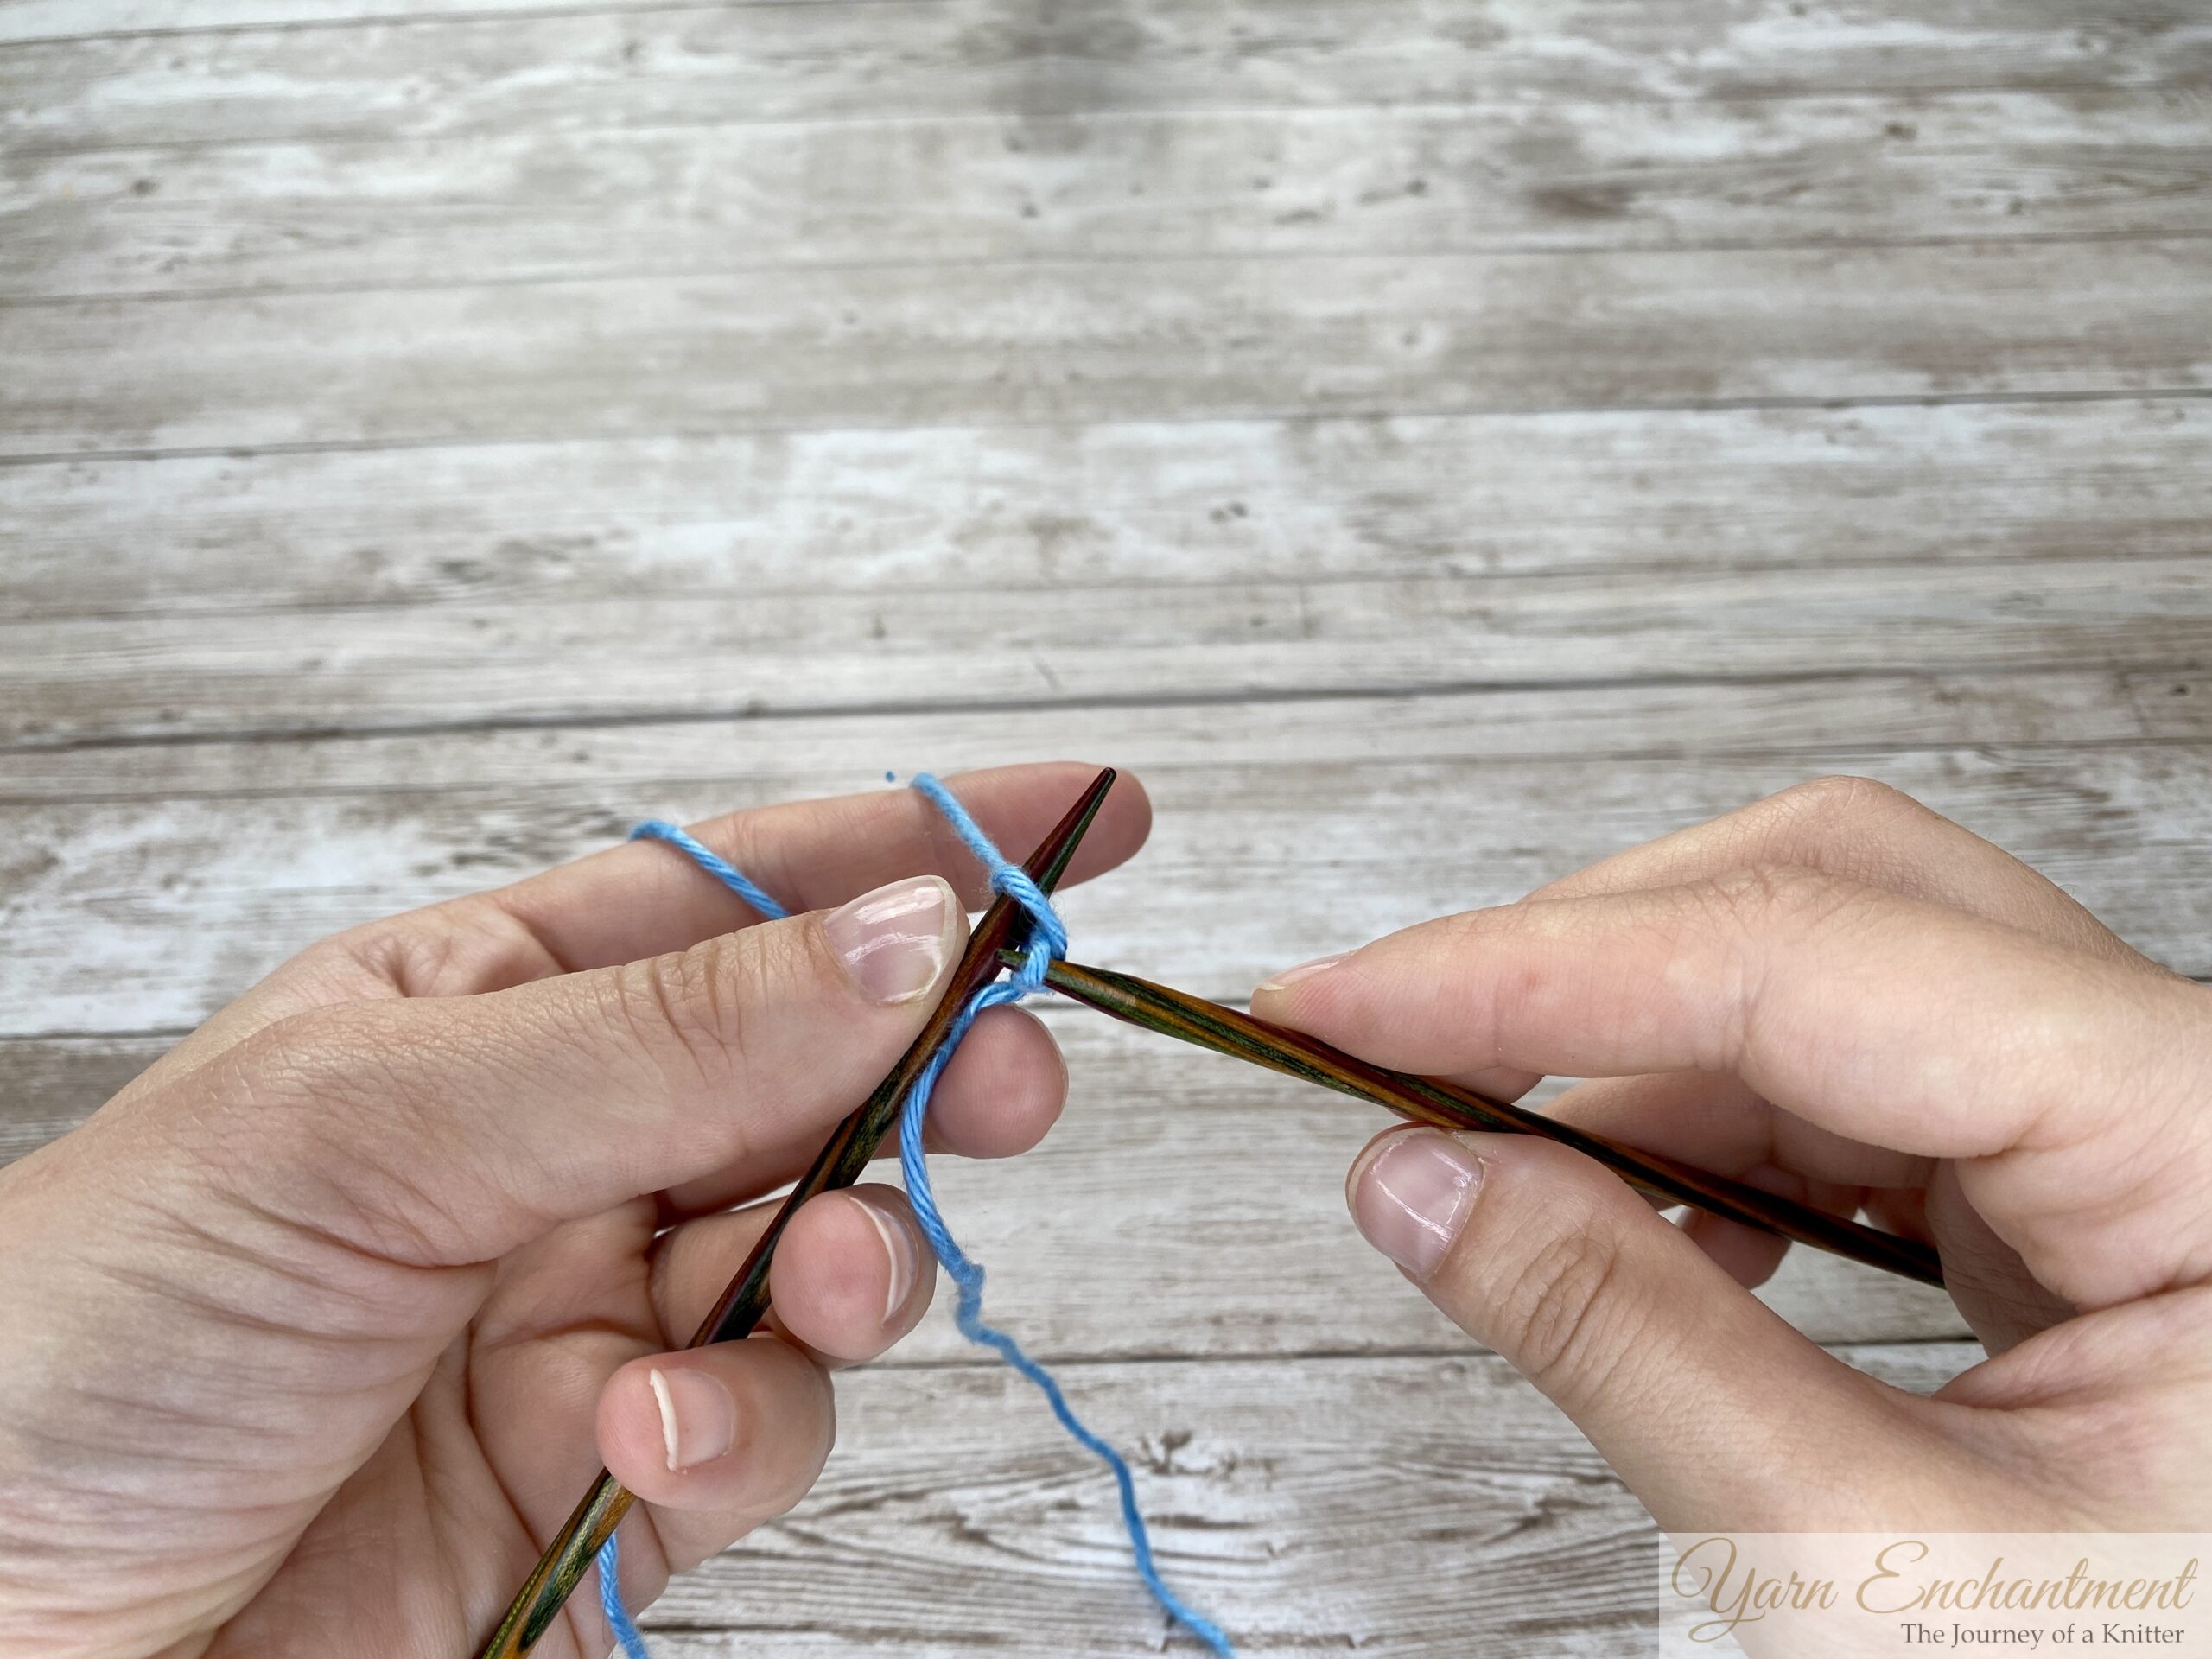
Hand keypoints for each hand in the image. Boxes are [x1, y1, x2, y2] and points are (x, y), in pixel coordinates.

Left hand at [0, 763, 1148, 1658]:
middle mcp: (556, 1152)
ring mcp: (587, 1322)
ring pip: (819, 1260)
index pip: (741, 889)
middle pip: (819, 1075)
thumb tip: (907, 936)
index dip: (915, 844)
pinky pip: (754, 1439)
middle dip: (931, 1069)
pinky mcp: (607, 1495)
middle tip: (1013, 1074)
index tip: (1085, 814)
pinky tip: (641, 1451)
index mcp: (482, 1002)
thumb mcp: (377, 1124)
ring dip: (848, 1265)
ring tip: (807, 1284)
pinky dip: (735, 1441)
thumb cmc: (86, 1333)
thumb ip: (666, 1039)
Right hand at [1255, 777, 2211, 1532]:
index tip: (1343, 1003)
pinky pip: (1852, 1089)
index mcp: (2198, 1136)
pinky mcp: (2070, 1186)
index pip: (1809, 955)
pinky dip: (1707, 1141)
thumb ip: (1634, 1346)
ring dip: (1632, 1063)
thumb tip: (1420, 1181)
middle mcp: (2173, 1087)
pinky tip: (1647, 1235)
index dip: (1537, 968)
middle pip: (1830, 896)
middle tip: (1395, 1046)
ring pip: (1825, 986)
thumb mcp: (1876, 1559)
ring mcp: (2124, 1129)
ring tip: (1498, 1178)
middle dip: (1587, 965)